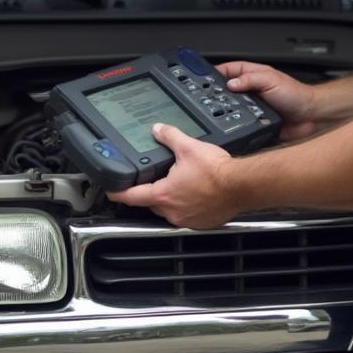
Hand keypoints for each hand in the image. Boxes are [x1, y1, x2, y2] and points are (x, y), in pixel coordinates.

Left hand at [106, 123, 238, 228]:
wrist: (241, 185)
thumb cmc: (218, 172)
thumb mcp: (188, 147)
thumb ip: (169, 137)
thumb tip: (158, 130)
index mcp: (164, 194)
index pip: (132, 197)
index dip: (118, 193)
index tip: (111, 192)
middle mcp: (172, 211)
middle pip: (150, 203)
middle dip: (150, 192)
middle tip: (153, 179)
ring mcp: (187, 219)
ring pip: (169, 210)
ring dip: (170, 198)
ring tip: (178, 183)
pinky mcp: (201, 222)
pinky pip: (186, 215)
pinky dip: (187, 204)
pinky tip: (195, 192)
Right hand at [215, 60, 316, 140]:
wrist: (310, 116)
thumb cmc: (296, 94)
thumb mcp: (270, 80)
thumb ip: (250, 80)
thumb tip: (230, 84)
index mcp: (252, 75)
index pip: (228, 70)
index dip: (214, 72)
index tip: (201, 77)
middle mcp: (250, 90)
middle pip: (226, 89)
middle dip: (216, 93)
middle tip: (205, 97)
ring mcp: (251, 106)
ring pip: (231, 107)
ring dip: (225, 110)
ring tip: (215, 111)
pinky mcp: (254, 121)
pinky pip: (240, 122)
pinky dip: (234, 124)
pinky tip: (230, 125)